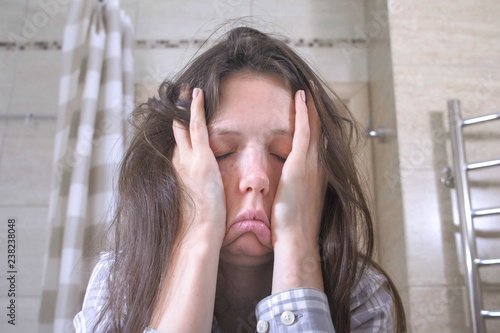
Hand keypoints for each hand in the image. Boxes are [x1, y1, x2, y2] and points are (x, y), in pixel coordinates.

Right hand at [172, 88, 225, 247]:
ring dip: (184, 108)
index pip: (177, 146)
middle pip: (176, 133)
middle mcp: (177, 163)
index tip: (177, 121)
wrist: (198, 232)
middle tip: (175, 98)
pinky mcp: (200, 157)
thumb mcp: (194, 205)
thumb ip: (194, 193)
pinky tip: (197, 93)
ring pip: (184, 126)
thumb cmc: (197, 225)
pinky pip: (197, 126)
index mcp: (178, 174)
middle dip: (176, 115)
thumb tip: (198, 193)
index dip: (177, 132)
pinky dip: (196, 109)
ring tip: (185, 90)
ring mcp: (187, 159)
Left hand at [270, 88, 326, 292]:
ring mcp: (312, 165)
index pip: (316, 144)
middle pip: (320, 131)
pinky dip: (304, 112)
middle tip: (311, 92)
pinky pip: (304, 130)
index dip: (314, 126)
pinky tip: (301, 96)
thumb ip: (293, 192)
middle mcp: (319, 167)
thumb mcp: (296, 205)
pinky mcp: (301, 164)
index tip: (310, 112)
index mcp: (316, 176)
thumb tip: (287, 191)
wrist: (297, 240)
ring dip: (311, 107)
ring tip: (306, 89)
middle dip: (316, 111)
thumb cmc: (292, 229)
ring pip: (314, 126)